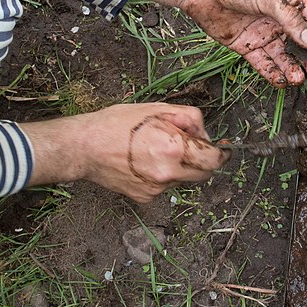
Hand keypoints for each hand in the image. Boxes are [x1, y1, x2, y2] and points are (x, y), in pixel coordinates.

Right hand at [22, 103, 227, 202]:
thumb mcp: (157, 109)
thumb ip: (190, 119)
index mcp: (174, 148)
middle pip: (203, 174)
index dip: (221, 153)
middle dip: (201, 161)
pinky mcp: (146, 197)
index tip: (222, 150)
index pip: (214, 160)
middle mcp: (168, 173)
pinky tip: (143, 163)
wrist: (84, 148)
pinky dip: (161, 176)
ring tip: (154, 151)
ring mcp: (157, 188)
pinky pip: (164, 187)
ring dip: (179, 168)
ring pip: (183, 180)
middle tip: (185, 146)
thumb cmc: (117, 123)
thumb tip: (206, 135)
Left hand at [133, 0, 306, 87]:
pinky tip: (282, 82)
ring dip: (293, 69)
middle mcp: (278, 19)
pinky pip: (263, 62)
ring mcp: (263, 33)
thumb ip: (291, 20)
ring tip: (301, 81)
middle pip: (300, 43)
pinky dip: (273, 73)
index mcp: (288, 0)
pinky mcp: (246, 46)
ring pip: (283, 55)